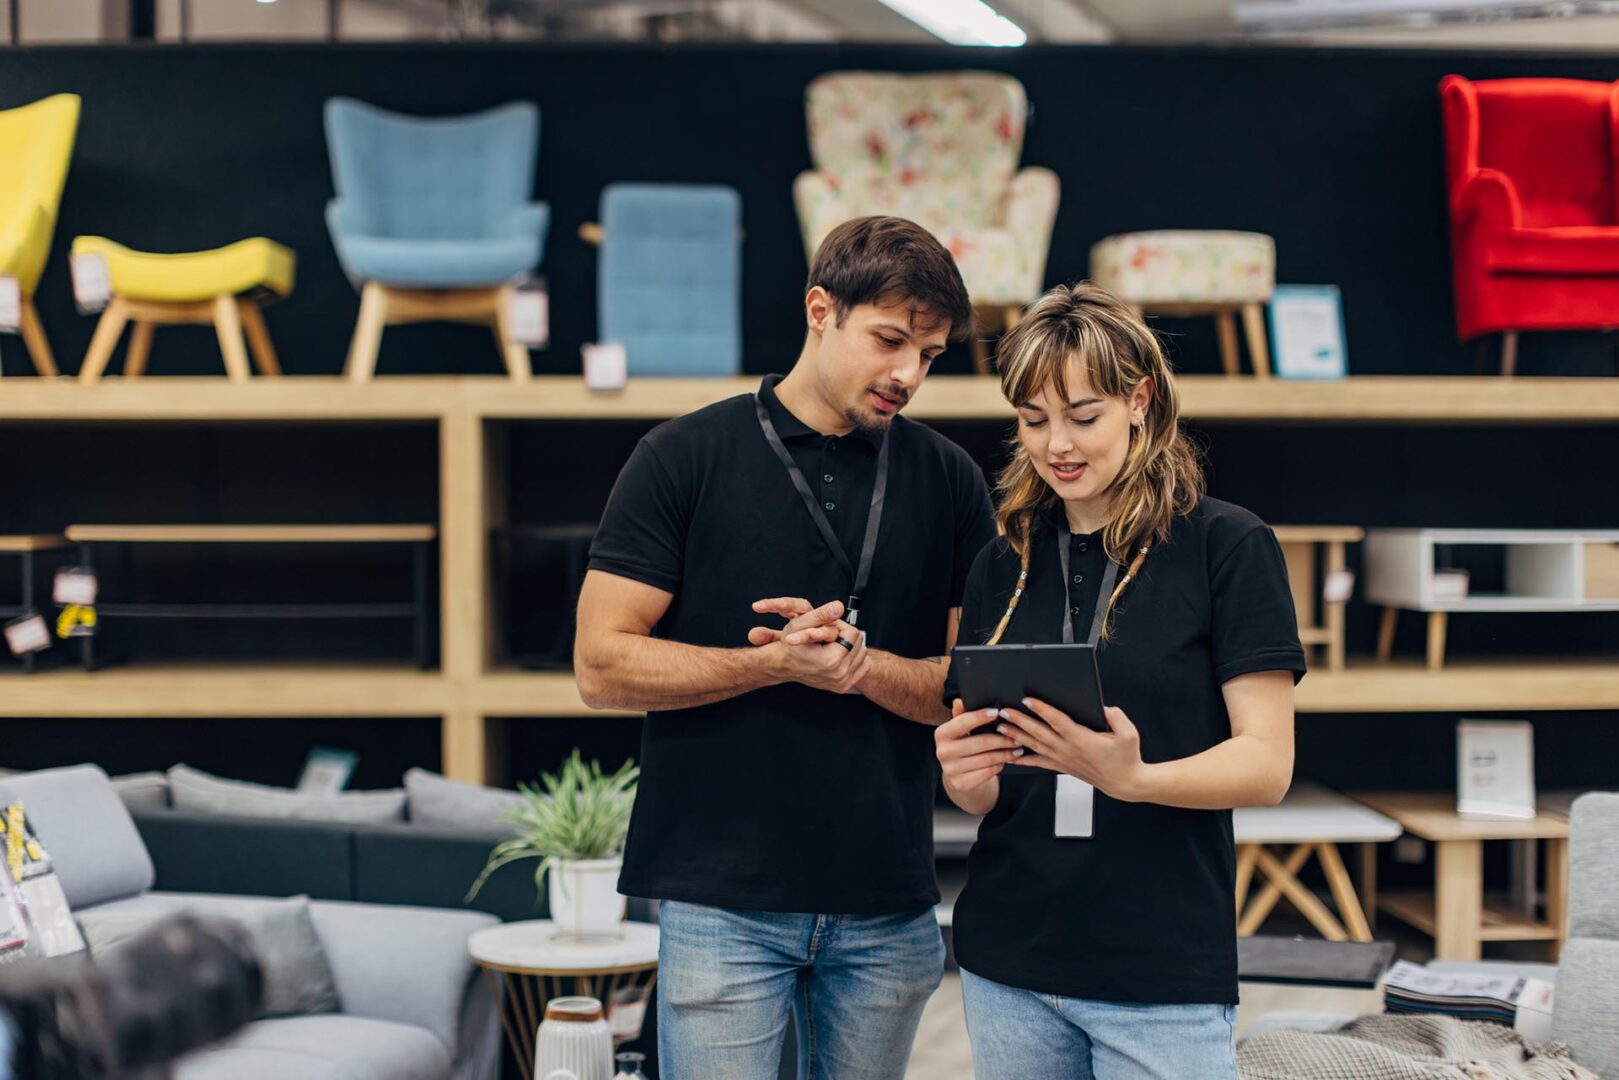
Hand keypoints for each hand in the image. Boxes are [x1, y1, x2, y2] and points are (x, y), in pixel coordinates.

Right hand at [748, 597, 868, 693]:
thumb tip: (838, 607)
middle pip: (859, 643)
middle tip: (828, 637)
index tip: (827, 628)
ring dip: (849, 646)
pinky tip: (838, 656)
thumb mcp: (801, 624)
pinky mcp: (844, 686)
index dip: (840, 626)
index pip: (853, 633)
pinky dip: (853, 659)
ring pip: (862, 653)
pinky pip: (862, 667)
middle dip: (845, 635)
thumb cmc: (791, 646)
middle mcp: (839, 674)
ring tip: (831, 646)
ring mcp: (842, 682)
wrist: (784, 664)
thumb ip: (822, 614)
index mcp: (831, 660)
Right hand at [935, 698, 1021, 793]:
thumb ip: (962, 716)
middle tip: (1017, 736)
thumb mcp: (961, 730)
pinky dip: (999, 766)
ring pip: (986, 759)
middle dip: (1002, 739)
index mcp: (941, 734)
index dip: (981, 716)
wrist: (958, 775)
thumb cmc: (963, 746)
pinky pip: (987, 773)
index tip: (997, 712)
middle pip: (980, 742)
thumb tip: (959, 700)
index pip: (963, 722)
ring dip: (1005, 753)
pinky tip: (1006, 761)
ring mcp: (950, 769)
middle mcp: (942, 751)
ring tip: (1017, 749)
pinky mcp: (960, 783)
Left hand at [994, 698, 1150, 801]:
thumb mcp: (1129, 733)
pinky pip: (1039, 763)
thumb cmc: (1126, 757)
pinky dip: (1024, 759)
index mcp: (1082, 739)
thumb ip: (1116, 716)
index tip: (1027, 700)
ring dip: (1016, 736)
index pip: (1057, 721)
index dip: (1042, 709)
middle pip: (1039, 733)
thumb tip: (1103, 707)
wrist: (1124, 783)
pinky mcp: (1062, 767)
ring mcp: (1063, 760)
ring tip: (1000, 728)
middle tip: (1003, 711)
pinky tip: (1011, 756)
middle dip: (1019, 721)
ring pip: (1035, 746)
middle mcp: (1068, 750)